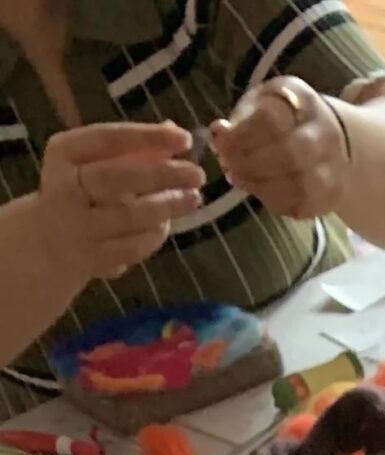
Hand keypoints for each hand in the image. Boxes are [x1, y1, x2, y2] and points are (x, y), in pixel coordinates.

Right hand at [32, 123, 205, 282]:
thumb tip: (177, 133)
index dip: (147, 137)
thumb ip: (136, 150)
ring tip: (193, 198)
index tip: (184, 139)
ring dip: (167, 206)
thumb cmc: (85, 192)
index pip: (107, 138)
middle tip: (197, 174)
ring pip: (129, 215)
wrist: (52, 241)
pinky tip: (170, 224)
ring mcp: (78, 225)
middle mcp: (65, 186)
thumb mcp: (99, 163)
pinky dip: (156, 235)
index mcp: (64, 152)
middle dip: (162, 175)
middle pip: (118, 178)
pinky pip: (133, 246)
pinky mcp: (94, 257)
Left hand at [212, 78, 349, 220]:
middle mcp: (325, 132)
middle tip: (228, 167)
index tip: (221, 145)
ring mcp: (334, 166)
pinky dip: (277, 201)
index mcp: (302, 101)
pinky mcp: (334, 193)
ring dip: (263, 186)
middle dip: (251, 163)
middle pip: (290, 153)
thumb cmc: (286, 121)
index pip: (271, 119)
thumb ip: (239, 120)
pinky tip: (260, 193)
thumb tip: (219, 133)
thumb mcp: (260, 105)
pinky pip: (305, 204)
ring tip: (240, 180)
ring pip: (301, 183)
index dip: (242, 135)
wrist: (334, 142)